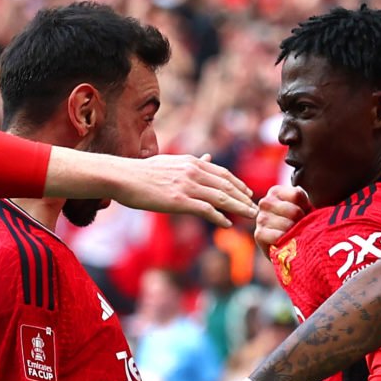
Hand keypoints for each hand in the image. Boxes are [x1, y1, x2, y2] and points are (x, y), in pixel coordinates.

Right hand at [116, 154, 257, 227]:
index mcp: (192, 162)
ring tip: (250, 217)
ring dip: (239, 208)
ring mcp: (186, 186)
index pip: (223, 173)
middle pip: (227, 186)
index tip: (249, 193)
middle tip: (256, 209)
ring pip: (221, 198)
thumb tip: (208, 157)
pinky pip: (206, 210)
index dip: (239, 184)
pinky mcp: (179, 200)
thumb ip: (192, 162)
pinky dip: (219, 217)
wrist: (123, 177)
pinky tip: (227, 224)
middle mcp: (193, 171)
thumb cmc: (143, 172)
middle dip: (244, 198)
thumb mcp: (171, 161)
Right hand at [254, 185, 310, 255]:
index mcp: (276, 192)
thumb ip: (304, 200)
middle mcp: (265, 202)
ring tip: (293, 235)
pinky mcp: (259, 234)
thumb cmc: (296, 225)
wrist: (286, 249)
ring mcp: (260, 218)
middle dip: (301, 222)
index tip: (303, 213)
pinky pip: (278, 236)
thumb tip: (302, 193)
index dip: (306, 207)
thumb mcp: (303, 208)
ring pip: (288, 224)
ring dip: (295, 233)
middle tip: (299, 228)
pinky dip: (286, 241)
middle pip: (294, 211)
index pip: (297, 195)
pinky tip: (286, 242)